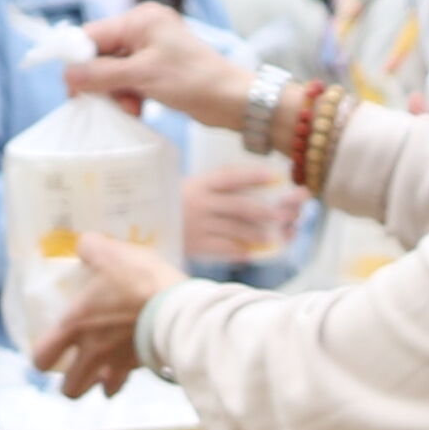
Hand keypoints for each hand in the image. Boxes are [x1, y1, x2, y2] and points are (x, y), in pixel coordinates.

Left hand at [41, 230, 174, 397]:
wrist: (176, 307)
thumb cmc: (137, 281)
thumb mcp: (111, 253)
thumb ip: (91, 248)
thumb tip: (85, 245)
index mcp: (75, 325)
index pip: (42, 357)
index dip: (41, 359)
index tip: (48, 351)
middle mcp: (92, 352)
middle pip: (71, 389)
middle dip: (70, 383)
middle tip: (75, 367)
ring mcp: (117, 364)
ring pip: (101, 392)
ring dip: (98, 384)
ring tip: (102, 372)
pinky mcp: (143, 367)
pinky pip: (129, 382)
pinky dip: (126, 378)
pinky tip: (129, 365)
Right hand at [63, 7, 258, 130]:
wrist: (231, 100)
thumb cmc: (193, 81)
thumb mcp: (142, 76)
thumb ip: (102, 75)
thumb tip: (67, 75)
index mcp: (141, 19)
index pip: (93, 35)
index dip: (78, 60)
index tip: (71, 87)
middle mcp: (143, 29)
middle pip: (101, 55)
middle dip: (101, 82)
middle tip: (103, 104)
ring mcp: (150, 49)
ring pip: (113, 72)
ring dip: (116, 93)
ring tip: (131, 108)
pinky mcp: (156, 68)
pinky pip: (128, 80)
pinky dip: (128, 96)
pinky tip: (138, 109)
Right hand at [179, 153, 299, 270]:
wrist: (144, 225)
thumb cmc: (176, 204)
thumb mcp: (192, 187)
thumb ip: (218, 185)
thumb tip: (257, 182)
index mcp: (199, 184)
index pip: (230, 177)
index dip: (253, 176)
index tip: (274, 176)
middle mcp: (199, 203)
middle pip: (240, 206)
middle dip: (266, 211)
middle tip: (285, 216)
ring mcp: (197, 226)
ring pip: (236, 230)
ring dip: (258, 234)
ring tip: (272, 238)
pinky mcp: (195, 246)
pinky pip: (223, 249)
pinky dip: (239, 251)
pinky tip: (250, 253)